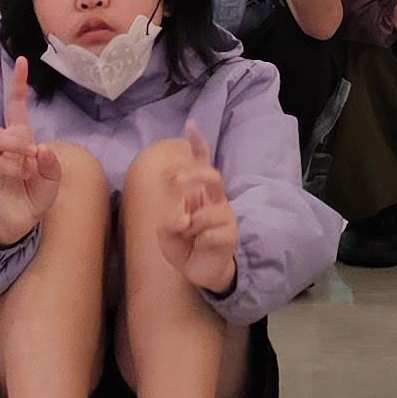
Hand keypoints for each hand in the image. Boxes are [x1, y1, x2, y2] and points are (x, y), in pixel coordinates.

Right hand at [0, 68, 63, 245]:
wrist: (24, 219)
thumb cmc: (36, 193)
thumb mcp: (53, 177)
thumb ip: (50, 163)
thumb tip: (39, 149)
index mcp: (19, 136)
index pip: (16, 105)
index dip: (18, 83)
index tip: (21, 60)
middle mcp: (1, 143)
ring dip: (16, 147)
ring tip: (29, 160)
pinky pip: (3, 162)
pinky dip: (18, 168)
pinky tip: (24, 177)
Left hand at [153, 128, 240, 294]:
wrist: (200, 273)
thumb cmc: (184, 246)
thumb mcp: (166, 234)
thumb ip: (169, 222)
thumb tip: (183, 219)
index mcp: (199, 193)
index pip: (201, 164)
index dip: (197, 144)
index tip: (190, 125)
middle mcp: (215, 200)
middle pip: (211, 175)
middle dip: (194, 175)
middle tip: (177, 180)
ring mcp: (225, 216)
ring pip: (206, 212)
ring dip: (189, 225)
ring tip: (187, 236)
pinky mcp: (230, 234)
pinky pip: (210, 234)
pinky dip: (198, 241)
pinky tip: (200, 246)